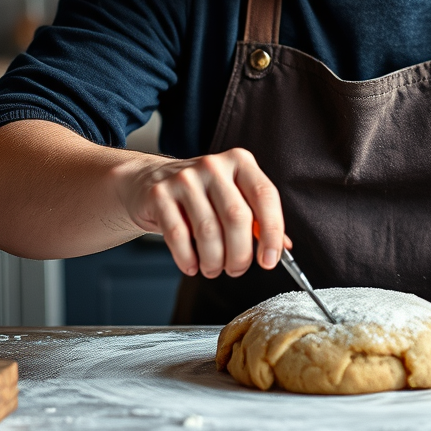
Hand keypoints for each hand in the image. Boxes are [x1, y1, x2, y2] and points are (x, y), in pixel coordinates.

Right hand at [123, 148, 288, 279]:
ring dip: (214, 261)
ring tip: (213, 268)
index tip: (270, 260)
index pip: (265, 195)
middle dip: (240, 254)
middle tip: (236, 269)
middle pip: (237, 217)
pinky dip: (188, 259)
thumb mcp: (233, 197)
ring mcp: (185, 178)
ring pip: (208, 231)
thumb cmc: (201, 194)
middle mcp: (214, 166)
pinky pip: (178, 236)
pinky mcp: (160, 194)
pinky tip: (192, 264)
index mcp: (240, 162)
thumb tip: (282, 248)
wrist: (149, 182)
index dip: (272, 232)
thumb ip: (258, 219)